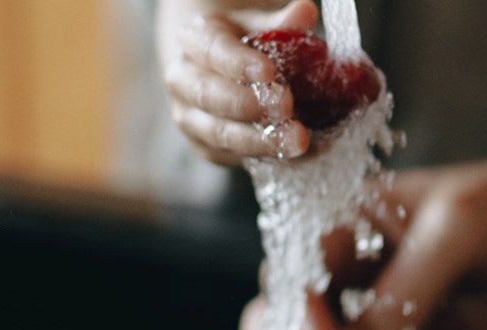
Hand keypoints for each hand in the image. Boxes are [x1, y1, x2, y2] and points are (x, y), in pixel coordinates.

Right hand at [158, 0, 316, 165]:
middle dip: (249, 105)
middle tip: (287, 108)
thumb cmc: (240, 41)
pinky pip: (232, 156)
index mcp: (193, 40)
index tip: (269, 72)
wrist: (214, 66)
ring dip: (258, 140)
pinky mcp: (205, 146)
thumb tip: (304, 12)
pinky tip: (294, 156)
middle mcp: (182, 80)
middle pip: (209, 96)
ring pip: (217, 133)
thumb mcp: (256, 24)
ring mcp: (190, 117)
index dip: (239, 63)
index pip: (212, 50)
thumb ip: (280, 22)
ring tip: (295, 141)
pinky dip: (265, 158)